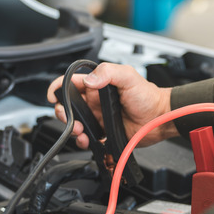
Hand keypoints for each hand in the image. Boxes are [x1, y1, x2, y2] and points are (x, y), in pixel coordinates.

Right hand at [47, 63, 177, 148]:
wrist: (161, 118)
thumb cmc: (148, 95)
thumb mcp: (129, 76)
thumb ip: (108, 73)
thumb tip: (89, 80)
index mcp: (97, 85)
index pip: (71, 83)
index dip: (58, 88)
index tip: (53, 96)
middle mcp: (95, 102)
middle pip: (68, 106)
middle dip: (63, 113)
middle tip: (69, 118)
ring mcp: (99, 118)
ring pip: (75, 124)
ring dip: (72, 129)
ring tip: (79, 131)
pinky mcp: (104, 133)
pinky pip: (87, 138)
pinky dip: (82, 141)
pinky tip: (87, 139)